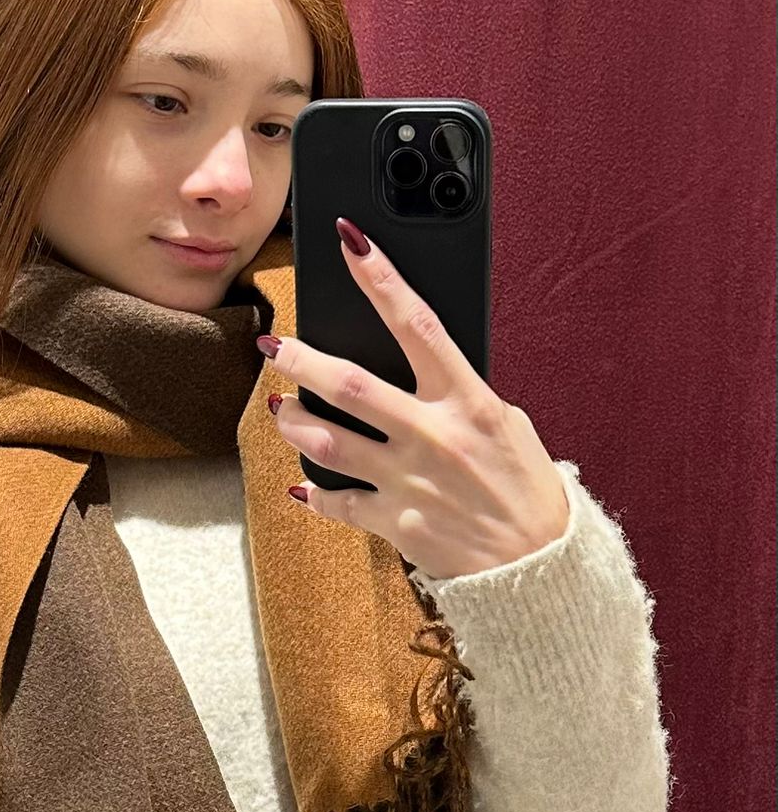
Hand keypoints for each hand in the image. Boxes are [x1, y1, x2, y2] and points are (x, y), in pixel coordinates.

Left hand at [261, 217, 569, 581]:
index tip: (351, 244)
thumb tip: (419, 365)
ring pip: (328, 442)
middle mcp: (433, 436)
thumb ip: (460, 394)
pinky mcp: (396, 522)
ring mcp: (409, 480)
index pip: (417, 324)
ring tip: (281, 409)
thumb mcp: (507, 425)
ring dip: (295, 422)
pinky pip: (337, 501)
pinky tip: (302, 482)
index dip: (381, 280)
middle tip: (273, 344)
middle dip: (302, 360)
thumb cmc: (526, 489)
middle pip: (350, 385)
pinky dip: (313, 492)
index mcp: (468, 402)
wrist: (538, 567)